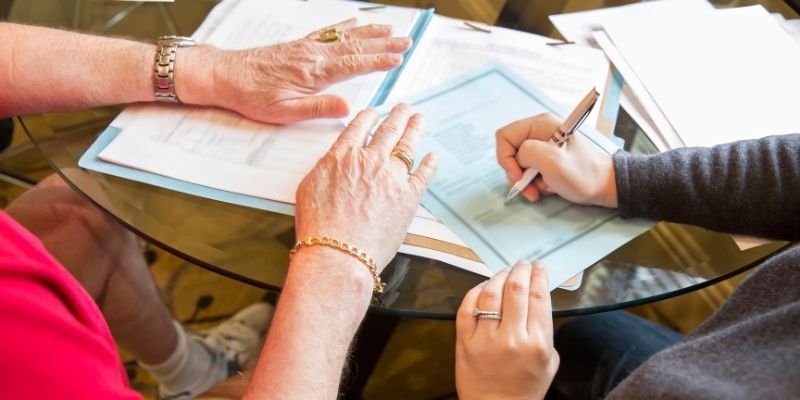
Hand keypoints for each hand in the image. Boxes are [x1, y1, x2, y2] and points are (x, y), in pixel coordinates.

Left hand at [180, 19, 411, 123]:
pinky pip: (328, 31)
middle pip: (356, 46)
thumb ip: (318, 108)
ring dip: (371, 32)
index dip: (379, 60)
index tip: (399, 58)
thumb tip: (347, 109)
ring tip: (391, 28)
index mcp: (315, 73)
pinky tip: (355, 22)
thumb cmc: (253, 97)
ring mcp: (307, 47)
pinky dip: (345, 25)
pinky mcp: (298, 45)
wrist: (225, 76)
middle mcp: (314, 55)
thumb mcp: (285, 112)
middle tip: (407, 41)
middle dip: (384, 43)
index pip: (355, 65)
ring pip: (345, 36)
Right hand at [294, 104, 437, 269]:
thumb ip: (326, 168)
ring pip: (408, 145)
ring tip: (419, 120)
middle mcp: (370, 160)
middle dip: (398, 115)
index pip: (360, 127)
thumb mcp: (309, 187)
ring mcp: (392, 177)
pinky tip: (433, 157)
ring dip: (415, 129)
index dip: (369, 116)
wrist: (338, 253)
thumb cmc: (319, 227)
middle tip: (404, 108)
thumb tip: (335, 162)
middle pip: (388, 130)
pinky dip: (430, 164)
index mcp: (344, 156)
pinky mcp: (409, 197)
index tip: (375, 112)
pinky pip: (423, 174)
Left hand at [456, 262, 558, 399]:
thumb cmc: (524, 389)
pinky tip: (483, 287)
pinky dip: (475, 292)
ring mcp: (485, 339)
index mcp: (536, 343)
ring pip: (490, 293)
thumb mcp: (549, 362)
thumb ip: (545, 332)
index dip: (539, 276)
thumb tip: (538, 302)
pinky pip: (467, 307)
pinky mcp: (465, 341)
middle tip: (523, 265)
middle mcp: (511, 338)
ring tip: (505, 272)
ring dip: (499, 277)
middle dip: (520, 271)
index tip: (539, 268)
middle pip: (515, 289)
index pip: (539, 297)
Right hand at [496, 113, 617, 207]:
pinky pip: (527, 170)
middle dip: (515, 173)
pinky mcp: (544, 158)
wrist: (604, 187)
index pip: (505, 136)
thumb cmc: (584, 174)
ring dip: (524, 181)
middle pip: (509, 151)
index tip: (519, 175)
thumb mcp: (554, 162)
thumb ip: (528, 152)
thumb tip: (517, 158)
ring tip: (539, 191)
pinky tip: (546, 187)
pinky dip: (532, 183)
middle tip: (529, 189)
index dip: (506, 158)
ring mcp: (541, 145)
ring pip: (516, 164)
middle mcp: (538, 132)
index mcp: (540, 124)